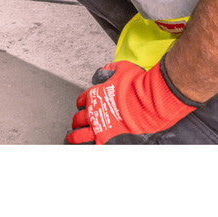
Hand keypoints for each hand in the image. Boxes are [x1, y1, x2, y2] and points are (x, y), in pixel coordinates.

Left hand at [66, 58, 199, 143]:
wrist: (145, 101)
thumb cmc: (136, 85)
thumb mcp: (122, 68)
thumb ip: (112, 69)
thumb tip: (108, 69)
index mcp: (95, 94)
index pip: (81, 100)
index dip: (82, 103)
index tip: (83, 105)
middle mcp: (92, 110)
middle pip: (78, 118)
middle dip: (77, 120)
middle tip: (77, 123)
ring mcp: (98, 125)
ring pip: (79, 134)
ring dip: (75, 136)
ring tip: (72, 138)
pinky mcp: (106, 137)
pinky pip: (92, 144)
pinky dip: (89, 146)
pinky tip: (88, 148)